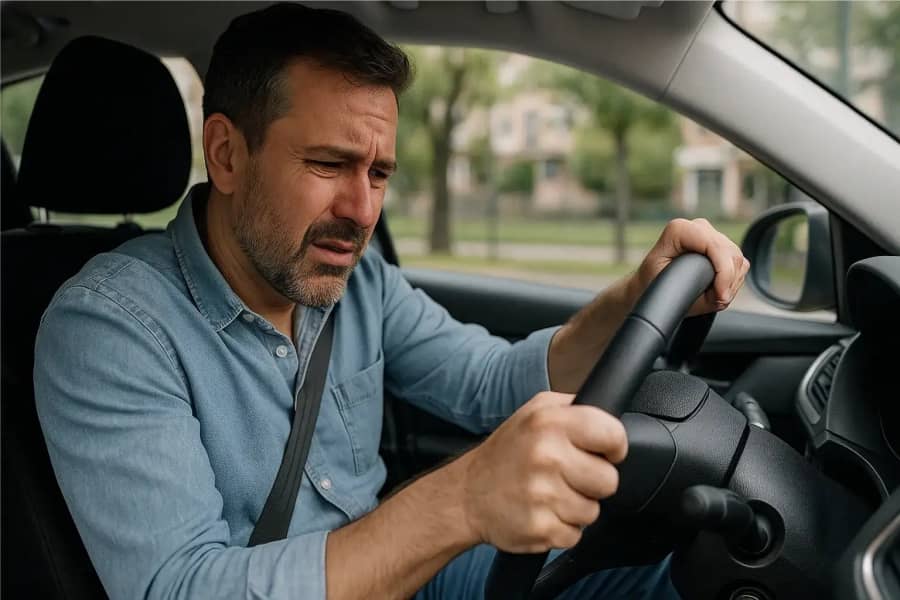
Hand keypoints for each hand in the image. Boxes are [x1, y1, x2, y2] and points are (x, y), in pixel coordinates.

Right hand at [459, 391, 626, 552]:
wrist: (467, 493)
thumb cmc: (507, 452)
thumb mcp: (535, 411)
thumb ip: (573, 407)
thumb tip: (608, 413)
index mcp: (550, 422)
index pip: (612, 435)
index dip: (613, 447)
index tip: (603, 452)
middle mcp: (547, 456)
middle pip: (609, 480)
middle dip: (593, 482)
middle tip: (567, 476)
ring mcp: (543, 495)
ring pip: (593, 511)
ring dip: (575, 507)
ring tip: (550, 494)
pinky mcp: (540, 528)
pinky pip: (575, 534)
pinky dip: (562, 528)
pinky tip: (541, 512)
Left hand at [633, 218, 749, 314]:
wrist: (648, 284)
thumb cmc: (653, 284)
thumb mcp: (668, 288)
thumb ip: (693, 290)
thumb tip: (720, 294)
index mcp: (680, 230)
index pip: (716, 247)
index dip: (724, 273)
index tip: (719, 296)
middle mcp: (697, 227)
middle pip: (731, 254)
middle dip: (728, 282)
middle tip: (716, 301)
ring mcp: (710, 234)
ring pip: (738, 259)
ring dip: (731, 283)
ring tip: (713, 297)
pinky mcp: (721, 246)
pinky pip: (740, 263)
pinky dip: (733, 281)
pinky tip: (718, 290)